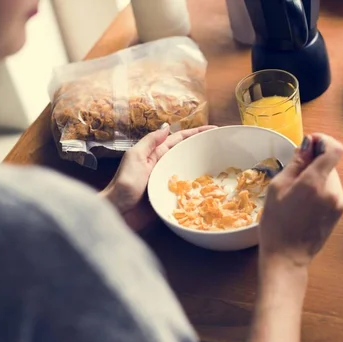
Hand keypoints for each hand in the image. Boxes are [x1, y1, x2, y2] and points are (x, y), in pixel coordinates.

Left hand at [101, 123, 216, 229]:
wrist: (119, 212)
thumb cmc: (124, 184)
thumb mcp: (135, 157)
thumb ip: (150, 142)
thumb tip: (167, 127)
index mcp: (156, 154)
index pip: (179, 139)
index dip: (196, 132)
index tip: (214, 129)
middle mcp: (164, 166)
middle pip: (187, 153)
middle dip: (203, 147)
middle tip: (223, 144)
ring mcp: (169, 182)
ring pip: (190, 170)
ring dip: (205, 167)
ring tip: (223, 163)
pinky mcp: (171, 197)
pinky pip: (188, 189)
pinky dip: (199, 187)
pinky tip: (211, 186)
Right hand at [259, 134, 342, 271]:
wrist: (287, 257)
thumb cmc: (276, 223)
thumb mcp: (277, 188)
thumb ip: (296, 163)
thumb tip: (308, 144)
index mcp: (316, 182)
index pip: (334, 149)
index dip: (323, 141)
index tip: (309, 144)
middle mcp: (333, 190)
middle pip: (330, 163)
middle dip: (315, 161)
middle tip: (293, 173)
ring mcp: (339, 202)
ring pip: (331, 176)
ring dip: (317, 175)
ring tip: (297, 192)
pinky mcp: (339, 211)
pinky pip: (332, 190)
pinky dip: (321, 188)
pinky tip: (305, 202)